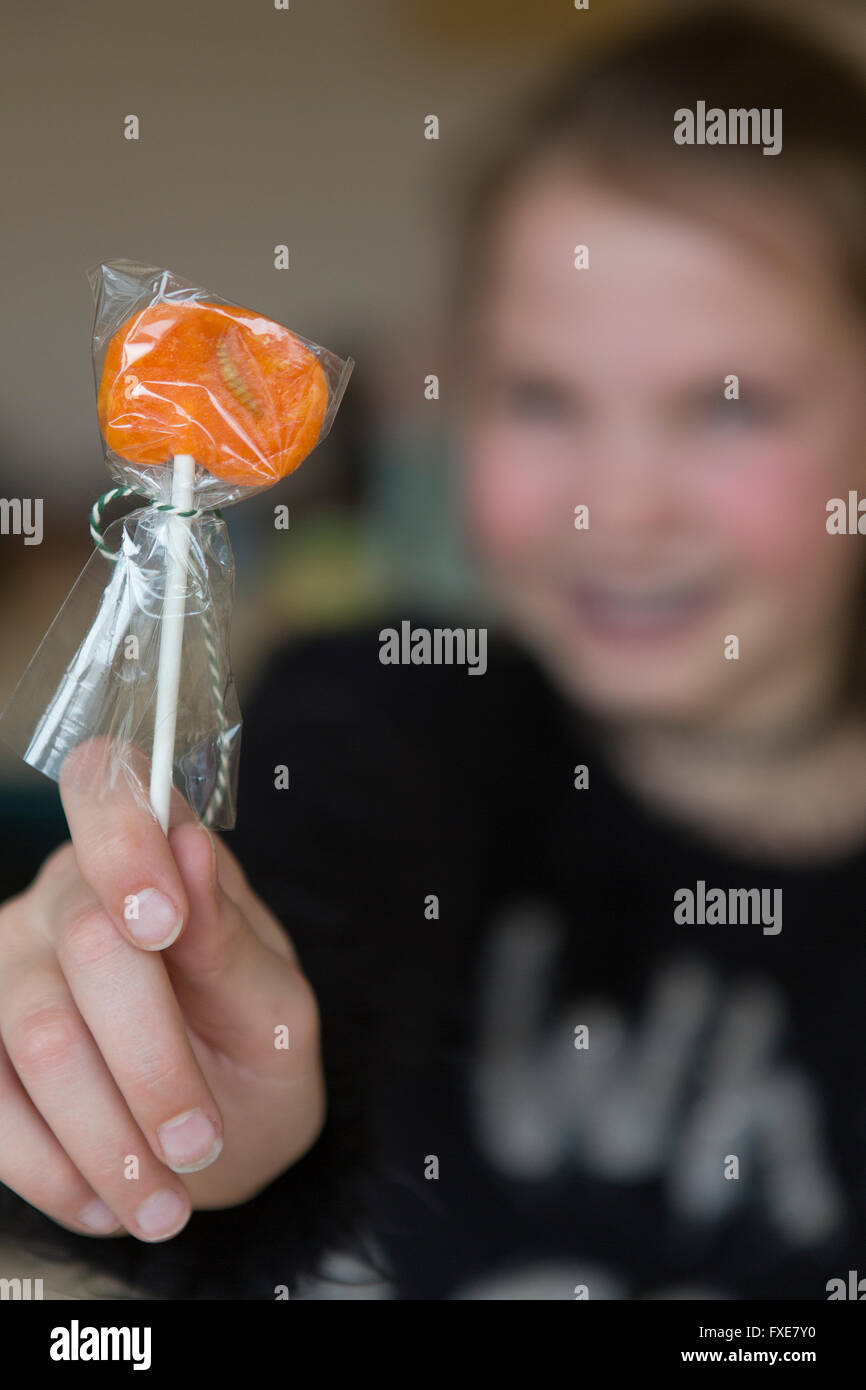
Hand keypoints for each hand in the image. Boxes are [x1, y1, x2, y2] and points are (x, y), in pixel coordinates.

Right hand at [0, 738, 324, 1241]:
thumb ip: (229, 938)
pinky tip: (108, 1202)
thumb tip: (189, 843)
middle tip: (201, 1143)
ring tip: (164, 1203)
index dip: (124, 839)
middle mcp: (68, 896)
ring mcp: (9, 967)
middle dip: (151, 1062)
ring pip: (36, 1037)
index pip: (111, 787)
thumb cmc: (255, 1056)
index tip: (163, 921)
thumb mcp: (275, 1010)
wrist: (218, 1144)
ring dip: (105, 1137)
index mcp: (158, 858)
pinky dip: (55, 1171)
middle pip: (89, 946)